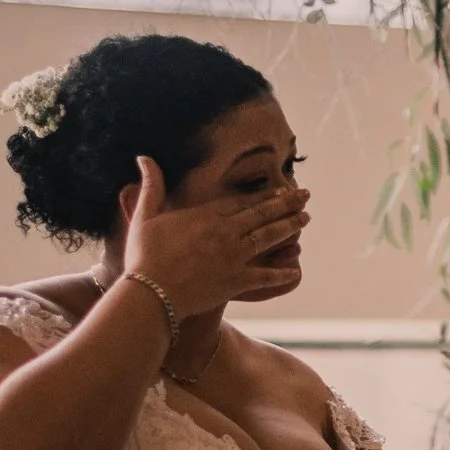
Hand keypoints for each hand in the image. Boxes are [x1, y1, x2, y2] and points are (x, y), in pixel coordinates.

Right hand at [119, 156, 308, 317]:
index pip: (243, 201)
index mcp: (207, 215)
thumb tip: (144, 157)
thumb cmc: (144, 256)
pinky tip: (296, 269)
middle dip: (287, 203)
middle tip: (306, 196)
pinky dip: (282, 272)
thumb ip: (151, 186)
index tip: (282, 188)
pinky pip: (266, 276)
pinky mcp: (237, 281)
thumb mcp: (144, 216)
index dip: (265, 194)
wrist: (151, 293)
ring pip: (269, 237)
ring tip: (306, 219)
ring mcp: (234, 257)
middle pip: (263, 213)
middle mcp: (226, 232)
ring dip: (290, 227)